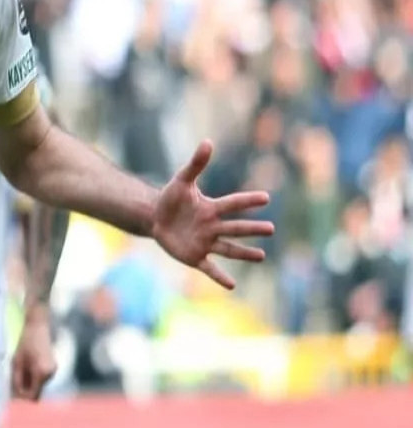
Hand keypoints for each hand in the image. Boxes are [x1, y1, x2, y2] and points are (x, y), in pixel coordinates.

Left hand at [11, 304, 55, 400]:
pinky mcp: (53, 367)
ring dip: (29, 383)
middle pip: (37, 392)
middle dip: (25, 391)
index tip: (13, 395)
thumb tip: (15, 395)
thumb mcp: (17, 362)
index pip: (33, 396)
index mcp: (41, 373)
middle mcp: (50, 374)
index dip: (23, 398)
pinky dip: (33, 377)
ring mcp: (53, 371)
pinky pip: (42, 379)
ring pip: (39, 385)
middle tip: (13, 384)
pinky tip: (26, 367)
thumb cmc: (25, 342)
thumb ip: (17, 380)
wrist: (38, 326)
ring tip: (19, 371)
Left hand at [150, 140, 274, 289]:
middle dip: (251, 228)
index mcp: (211, 208)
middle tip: (271, 228)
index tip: (265, 197)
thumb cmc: (171, 199)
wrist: (155, 218)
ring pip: (228, 249)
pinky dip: (220, 276)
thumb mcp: (181, 181)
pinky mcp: (195, 257)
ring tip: (262, 256)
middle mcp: (212, 227)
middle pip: (235, 228)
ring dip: (244, 253)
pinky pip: (210, 268)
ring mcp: (205, 243)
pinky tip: (233, 284)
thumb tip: (208, 142)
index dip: (247, 200)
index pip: (232, 203)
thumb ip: (195, 164)